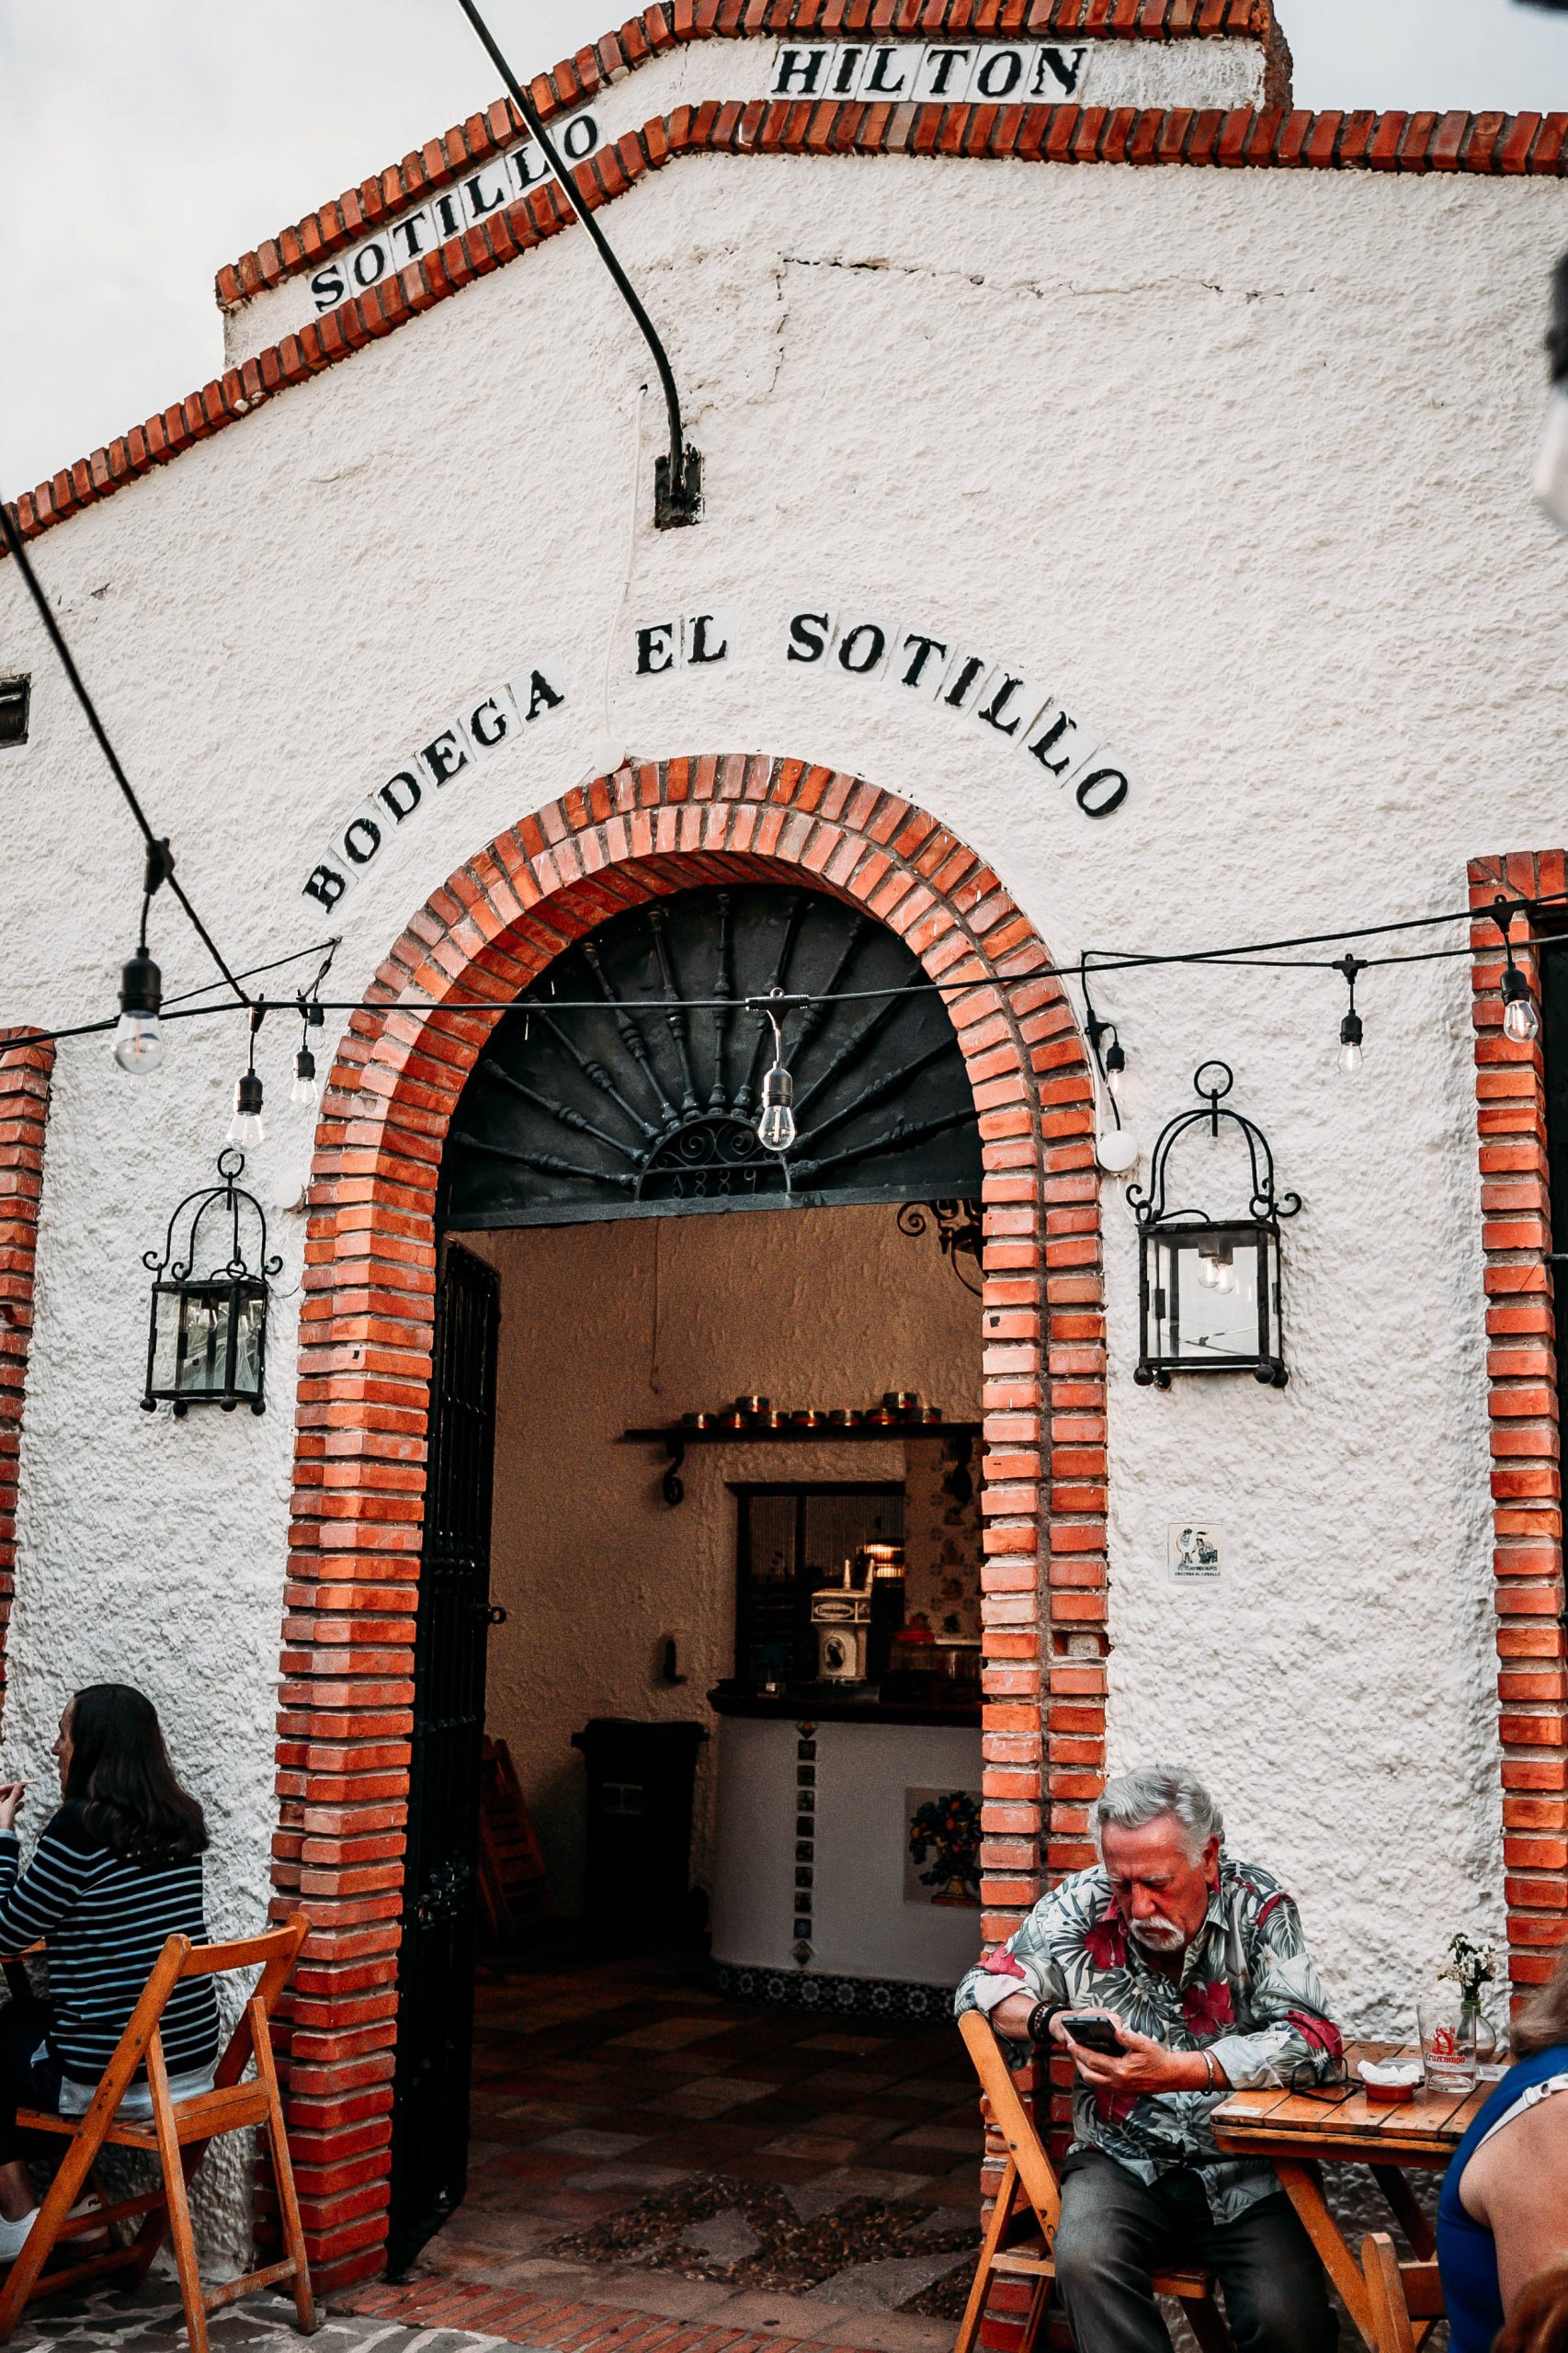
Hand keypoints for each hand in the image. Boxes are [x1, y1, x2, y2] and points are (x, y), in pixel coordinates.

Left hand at [0, 1785, 24, 1833]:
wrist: (3, 1834)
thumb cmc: (3, 1819)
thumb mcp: (10, 1803)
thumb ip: (15, 1792)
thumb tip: (20, 1784)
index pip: (0, 1789)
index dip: (9, 1786)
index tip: (18, 1784)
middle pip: (3, 1796)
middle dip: (13, 1791)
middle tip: (21, 1787)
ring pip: (6, 1802)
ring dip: (15, 1798)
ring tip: (23, 1794)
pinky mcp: (2, 1817)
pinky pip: (8, 1809)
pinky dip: (15, 1806)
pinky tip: (22, 1804)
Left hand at [1057, 2013, 1213, 2095]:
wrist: (1170, 2076)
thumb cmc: (1157, 2058)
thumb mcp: (1143, 2043)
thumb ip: (1127, 2036)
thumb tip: (1113, 2028)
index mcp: (1120, 2069)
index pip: (1092, 2059)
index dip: (1079, 2050)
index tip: (1069, 2041)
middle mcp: (1117, 2082)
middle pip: (1088, 2073)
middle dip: (1077, 2060)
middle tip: (1070, 2048)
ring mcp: (1119, 2089)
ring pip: (1093, 2081)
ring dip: (1083, 2069)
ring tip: (1078, 2056)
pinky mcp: (1122, 2092)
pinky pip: (1101, 2085)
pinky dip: (1093, 2075)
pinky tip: (1093, 2065)